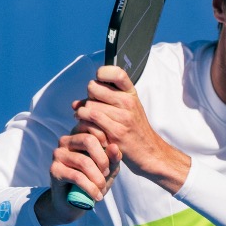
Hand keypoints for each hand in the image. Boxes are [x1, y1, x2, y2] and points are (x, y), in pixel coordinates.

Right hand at [37, 130, 121, 225]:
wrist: (74, 202)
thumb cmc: (93, 180)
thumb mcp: (108, 168)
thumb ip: (113, 157)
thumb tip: (114, 147)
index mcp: (79, 134)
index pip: (93, 126)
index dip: (107, 140)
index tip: (113, 158)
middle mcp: (66, 141)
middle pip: (88, 140)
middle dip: (102, 159)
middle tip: (108, 173)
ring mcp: (58, 154)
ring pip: (83, 161)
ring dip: (97, 178)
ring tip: (102, 187)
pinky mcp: (54, 170)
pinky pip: (76, 176)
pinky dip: (90, 188)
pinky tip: (97, 196)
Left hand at [73, 66, 189, 192]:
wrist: (149, 152)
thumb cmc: (134, 131)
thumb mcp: (127, 110)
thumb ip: (104, 102)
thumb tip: (75, 103)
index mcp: (131, 93)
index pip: (116, 73)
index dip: (103, 73)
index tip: (98, 82)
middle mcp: (128, 102)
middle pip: (94, 88)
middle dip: (87, 97)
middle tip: (89, 107)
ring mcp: (123, 117)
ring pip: (90, 105)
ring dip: (81, 112)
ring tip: (83, 118)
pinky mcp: (117, 132)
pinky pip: (92, 119)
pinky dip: (83, 121)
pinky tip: (84, 125)